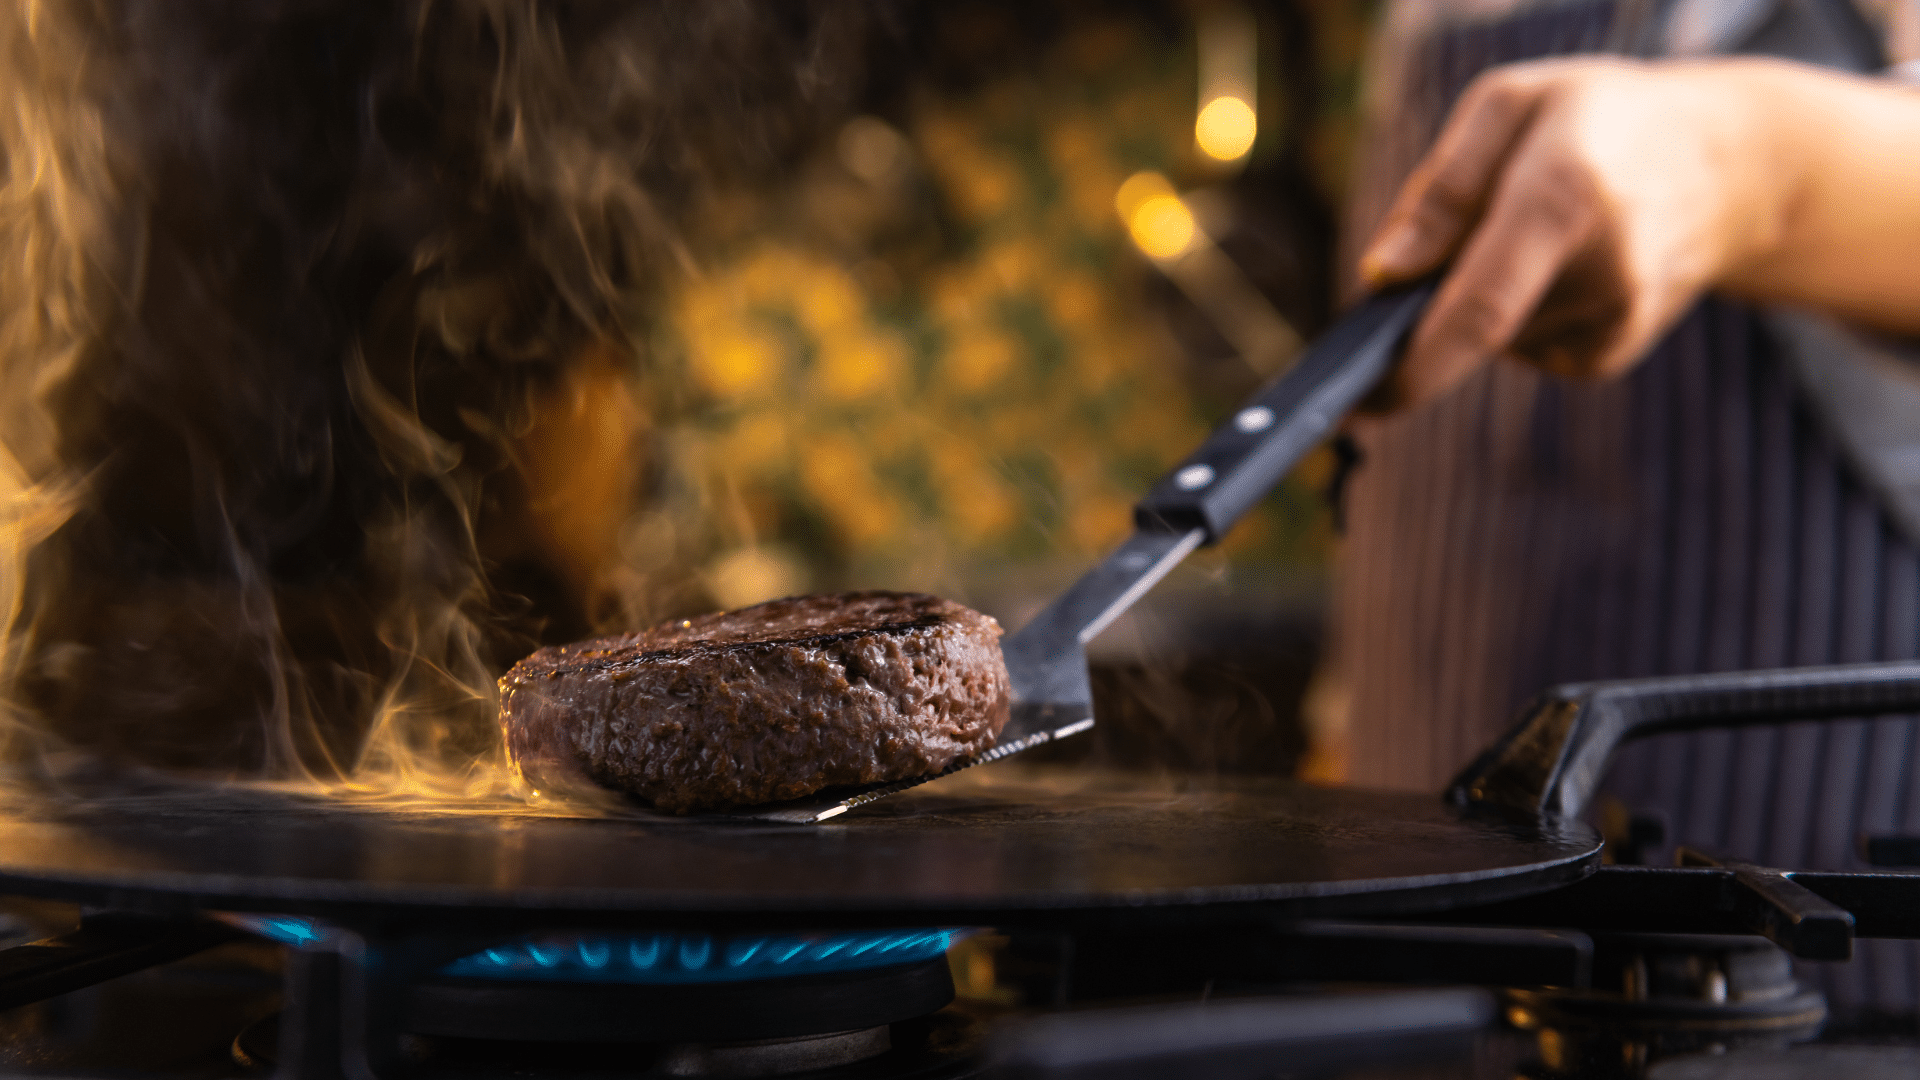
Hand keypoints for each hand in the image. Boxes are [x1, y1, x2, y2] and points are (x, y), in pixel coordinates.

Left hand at [1355, 56, 1919, 411]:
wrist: (1731, 166)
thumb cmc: (1600, 121)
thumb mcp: (1510, 105)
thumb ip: (1440, 191)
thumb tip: (1381, 274)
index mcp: (1565, 197)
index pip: (1479, 307)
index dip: (1412, 365)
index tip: (1356, 404)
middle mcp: (1601, 272)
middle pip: (1467, 322)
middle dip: (1425, 301)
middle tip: (1446, 243)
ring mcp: (1612, 323)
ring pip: (1485, 334)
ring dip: (1475, 293)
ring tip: (1530, 228)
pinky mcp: (1607, 354)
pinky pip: (1515, 343)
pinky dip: (1510, 311)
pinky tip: (1555, 264)